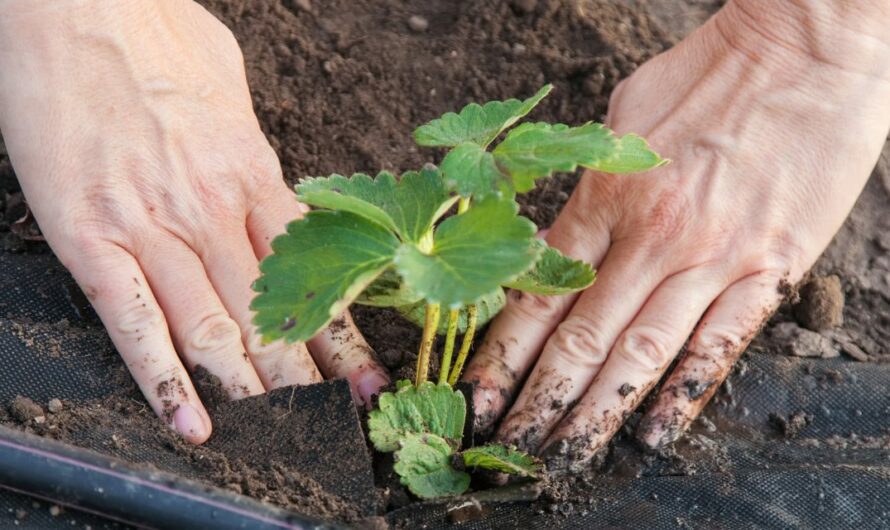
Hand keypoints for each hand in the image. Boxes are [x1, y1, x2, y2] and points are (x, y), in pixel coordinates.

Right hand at [0, 0, 388, 442]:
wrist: (75, 4)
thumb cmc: (156, 33)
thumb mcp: (233, 86)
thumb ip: (255, 148)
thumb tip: (271, 181)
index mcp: (253, 173)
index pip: (315, 272)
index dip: (344, 331)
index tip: (367, 373)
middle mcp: (212, 210)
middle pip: (273, 312)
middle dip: (311, 376)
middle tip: (343, 420)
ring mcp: (152, 228)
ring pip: (214, 328)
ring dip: (252, 390)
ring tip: (284, 435)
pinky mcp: (91, 237)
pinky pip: (134, 323)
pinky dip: (163, 379)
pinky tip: (189, 420)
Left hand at [464, 0, 889, 470]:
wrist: (804, 48)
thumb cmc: (703, 76)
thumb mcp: (618, 120)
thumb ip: (586, 191)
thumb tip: (551, 245)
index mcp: (605, 195)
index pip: (539, 294)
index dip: (502, 355)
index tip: (478, 397)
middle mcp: (650, 236)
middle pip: (581, 337)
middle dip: (539, 400)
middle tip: (508, 448)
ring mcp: (710, 256)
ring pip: (641, 352)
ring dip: (597, 411)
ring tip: (564, 456)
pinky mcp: (768, 267)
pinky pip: (719, 344)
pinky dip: (685, 393)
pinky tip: (654, 432)